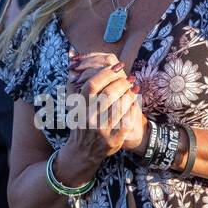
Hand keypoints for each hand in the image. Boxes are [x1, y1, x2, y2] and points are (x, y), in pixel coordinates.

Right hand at [60, 52, 142, 175]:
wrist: (83, 153)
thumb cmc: (80, 123)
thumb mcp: (73, 104)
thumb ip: (74, 80)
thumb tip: (72, 54)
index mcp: (79, 109)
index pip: (91, 85)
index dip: (105, 73)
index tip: (117, 66)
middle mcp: (89, 120)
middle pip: (108, 94)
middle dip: (121, 83)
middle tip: (128, 78)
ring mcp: (102, 131)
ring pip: (120, 105)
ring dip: (129, 93)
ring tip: (133, 87)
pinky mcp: (114, 140)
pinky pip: (128, 119)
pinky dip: (133, 107)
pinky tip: (135, 100)